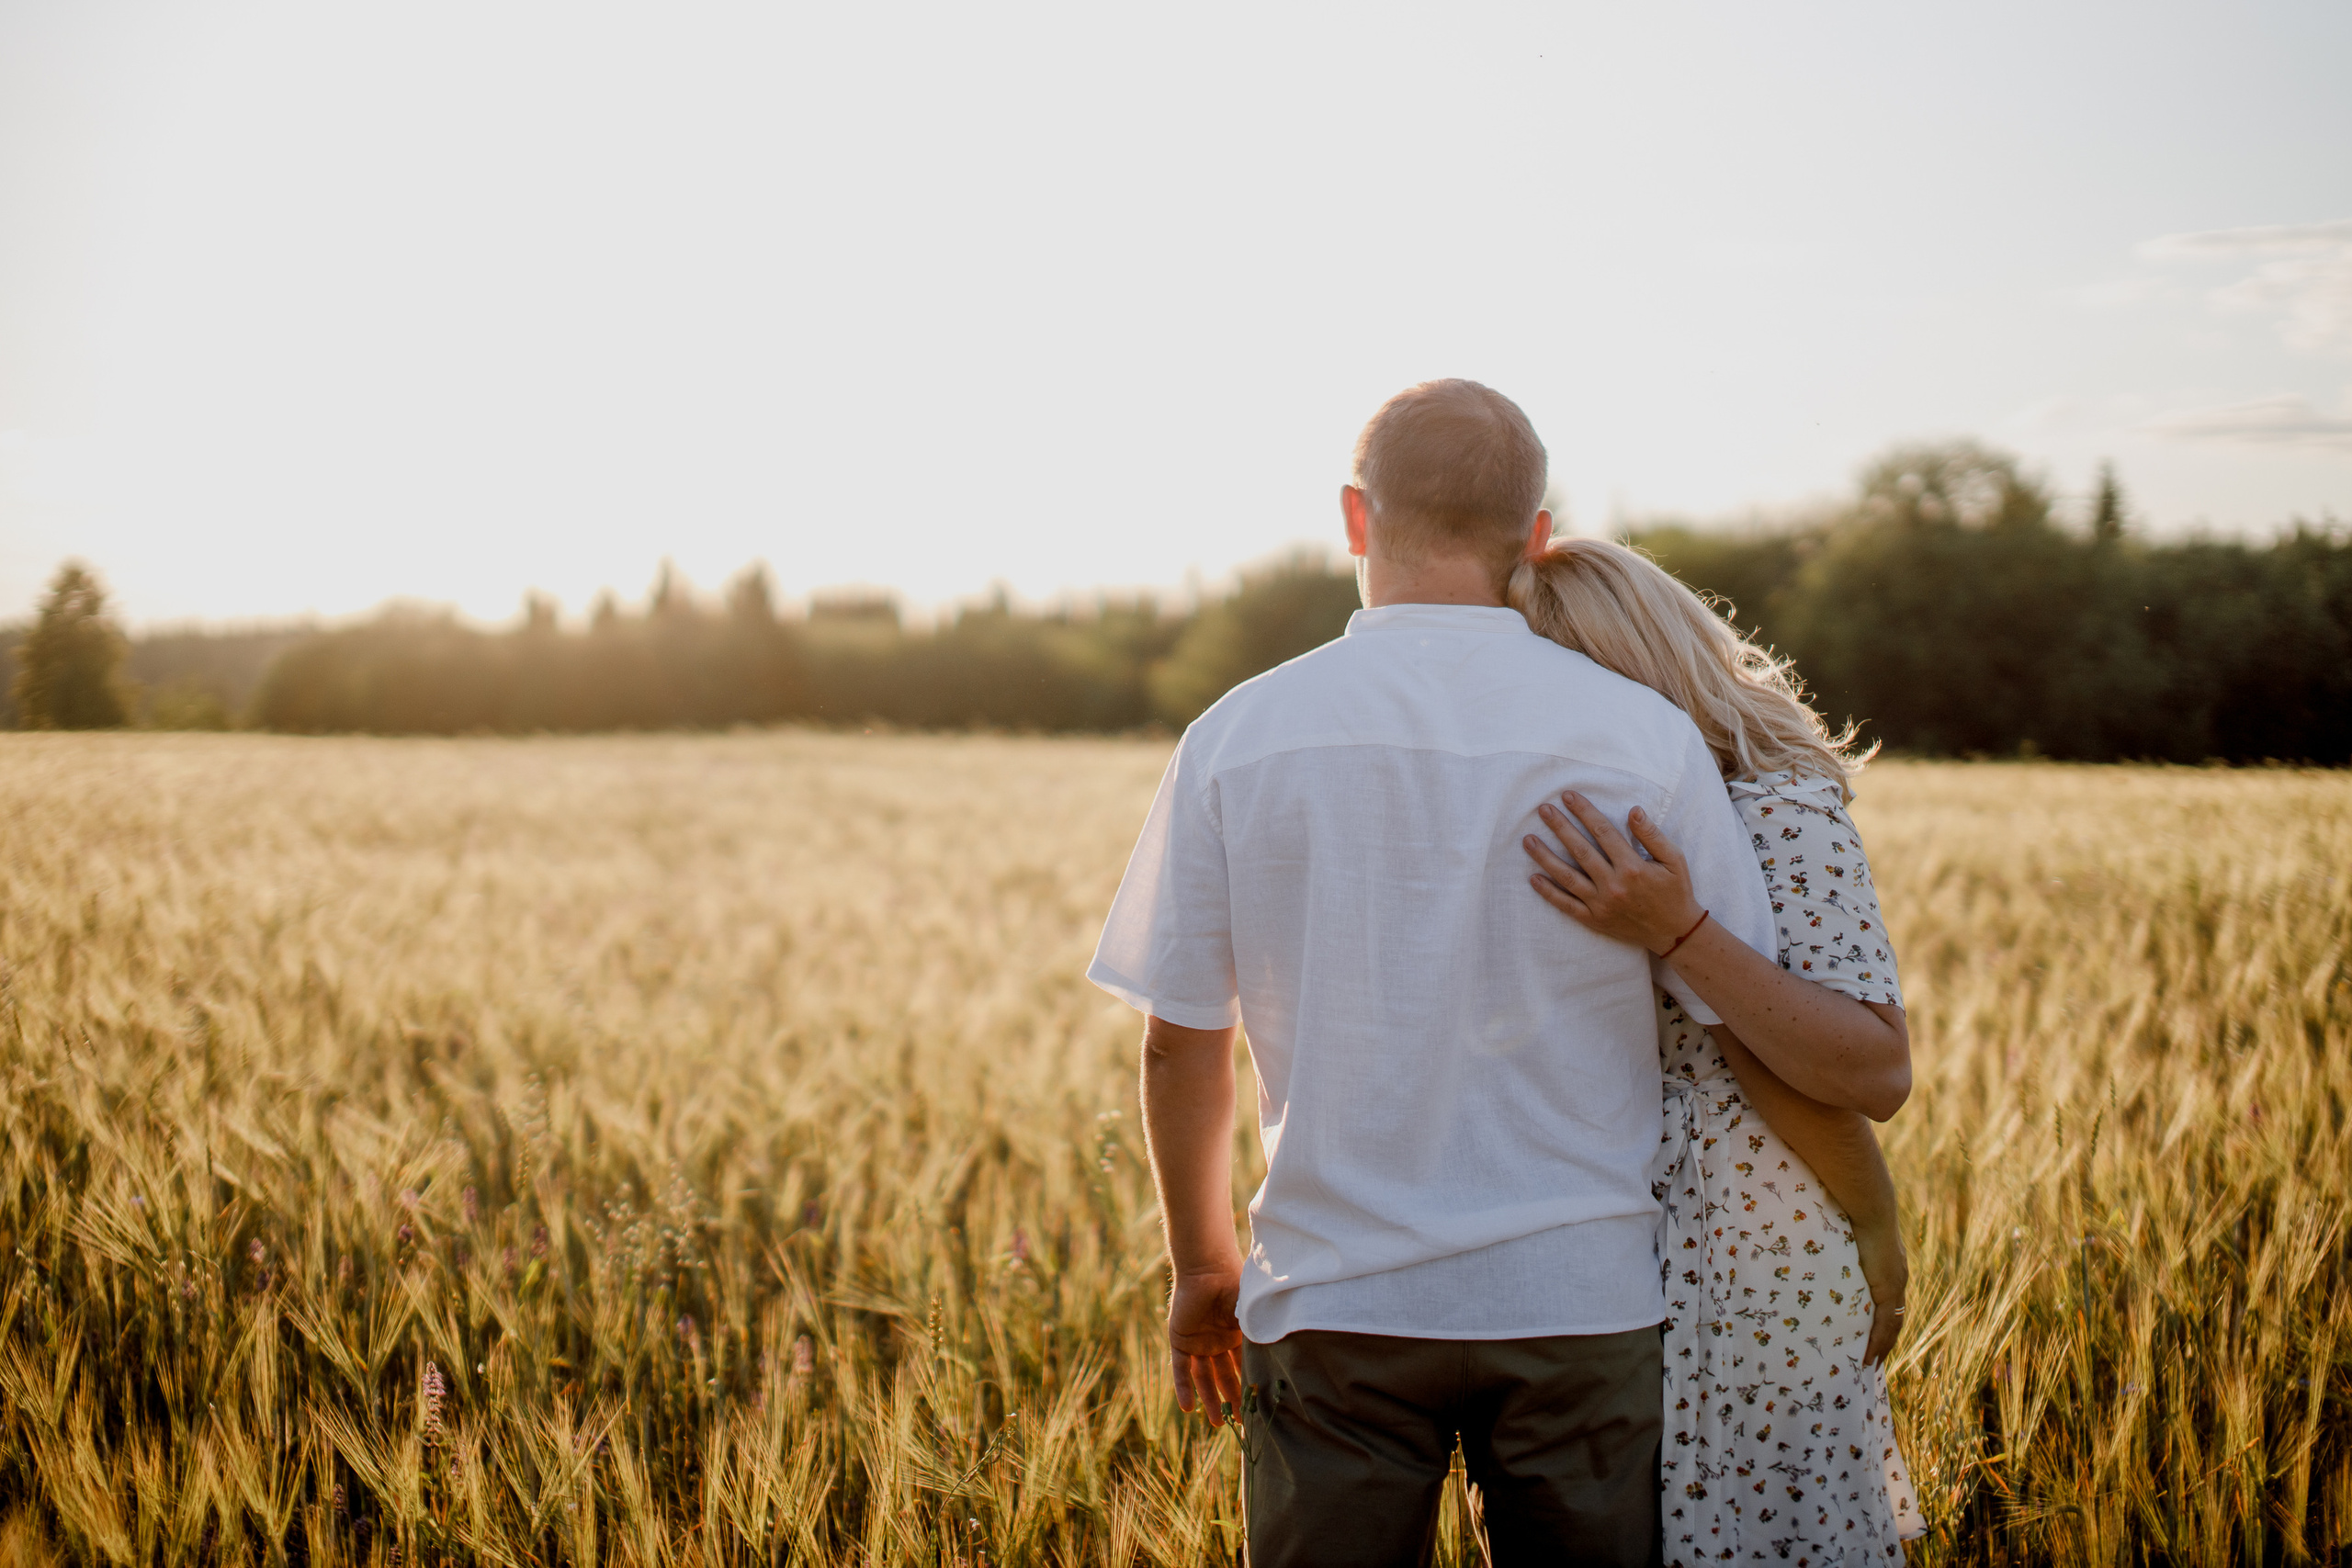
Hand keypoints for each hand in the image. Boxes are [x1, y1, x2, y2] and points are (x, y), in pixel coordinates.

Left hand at [1167, 1266, 1245, 1424]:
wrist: (1207, 1269)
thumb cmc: (1233, 1286)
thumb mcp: (1250, 1315)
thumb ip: (1260, 1335)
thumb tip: (1279, 1362)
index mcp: (1237, 1335)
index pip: (1244, 1366)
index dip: (1250, 1386)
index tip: (1258, 1408)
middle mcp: (1218, 1341)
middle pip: (1225, 1376)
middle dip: (1232, 1398)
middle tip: (1240, 1424)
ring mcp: (1198, 1342)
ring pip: (1204, 1377)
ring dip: (1210, 1399)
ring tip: (1218, 1423)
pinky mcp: (1180, 1340)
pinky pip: (1180, 1368)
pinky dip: (1183, 1387)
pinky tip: (1187, 1408)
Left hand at [1523, 792, 1704, 953]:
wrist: (1674, 932)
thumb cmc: (1675, 891)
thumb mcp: (1674, 860)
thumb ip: (1652, 835)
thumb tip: (1633, 810)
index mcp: (1633, 867)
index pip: (1602, 832)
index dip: (1584, 811)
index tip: (1568, 796)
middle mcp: (1614, 885)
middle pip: (1580, 850)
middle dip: (1559, 827)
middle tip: (1542, 809)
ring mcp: (1601, 904)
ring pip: (1567, 877)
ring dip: (1545, 857)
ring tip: (1528, 840)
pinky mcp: (1595, 920)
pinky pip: (1566, 905)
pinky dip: (1548, 893)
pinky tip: (1533, 878)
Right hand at [1854, 1221, 1907, 1366]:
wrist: (1869, 1207)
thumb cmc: (1854, 1213)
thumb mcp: (1848, 1235)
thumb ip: (1842, 1246)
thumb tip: (1821, 1242)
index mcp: (1890, 1267)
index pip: (1889, 1301)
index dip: (1883, 1320)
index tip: (1875, 1335)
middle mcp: (1897, 1279)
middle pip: (1894, 1318)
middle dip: (1886, 1340)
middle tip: (1874, 1358)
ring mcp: (1895, 1285)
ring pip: (1892, 1326)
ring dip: (1883, 1346)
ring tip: (1871, 1364)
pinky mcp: (1889, 1289)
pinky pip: (1884, 1324)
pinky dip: (1877, 1342)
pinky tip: (1869, 1357)